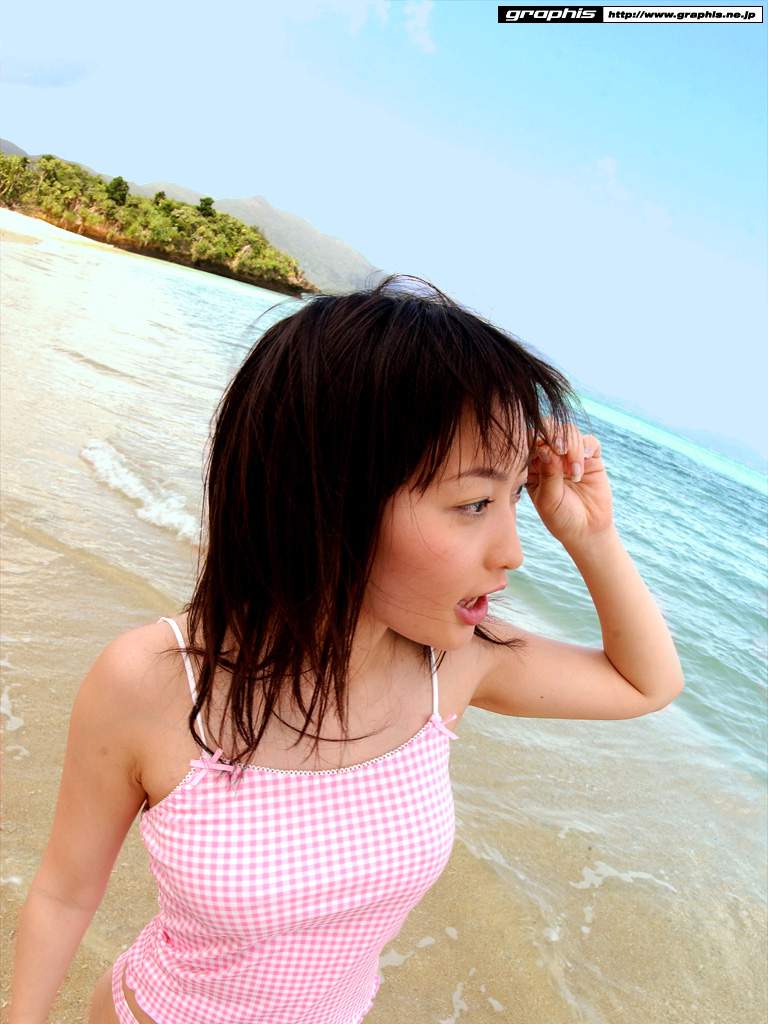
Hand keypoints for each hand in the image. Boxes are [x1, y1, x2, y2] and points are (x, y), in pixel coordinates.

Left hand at [525, 417, 614, 549]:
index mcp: (532, 464)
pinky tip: (583, 464)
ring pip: (569, 432)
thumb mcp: (548, 500)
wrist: (586, 531)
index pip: (528, 440)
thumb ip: (548, 475)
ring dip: (572, 446)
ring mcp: (570, 455)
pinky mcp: (591, 457)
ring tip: (574, 472)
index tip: (540, 450)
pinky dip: (586, 447)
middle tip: (559, 450)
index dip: (533, 438)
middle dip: (554, 435)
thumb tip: (547, 448)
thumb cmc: (560, 518)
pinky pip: (589, 441)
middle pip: (549, 429)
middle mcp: (550, 455)